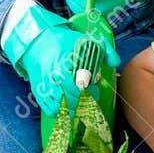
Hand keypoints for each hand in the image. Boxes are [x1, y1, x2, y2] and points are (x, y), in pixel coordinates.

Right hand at [1, 6, 120, 118]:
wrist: (37, 43)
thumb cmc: (64, 42)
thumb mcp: (86, 40)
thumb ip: (104, 49)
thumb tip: (115, 62)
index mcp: (64, 65)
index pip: (82, 87)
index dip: (92, 92)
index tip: (95, 88)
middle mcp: (52, 78)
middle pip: (73, 100)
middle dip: (85, 101)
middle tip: (90, 96)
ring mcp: (44, 88)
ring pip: (63, 109)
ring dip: (75, 109)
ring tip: (81, 102)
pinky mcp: (39, 94)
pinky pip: (52, 112)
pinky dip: (62, 112)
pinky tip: (68, 104)